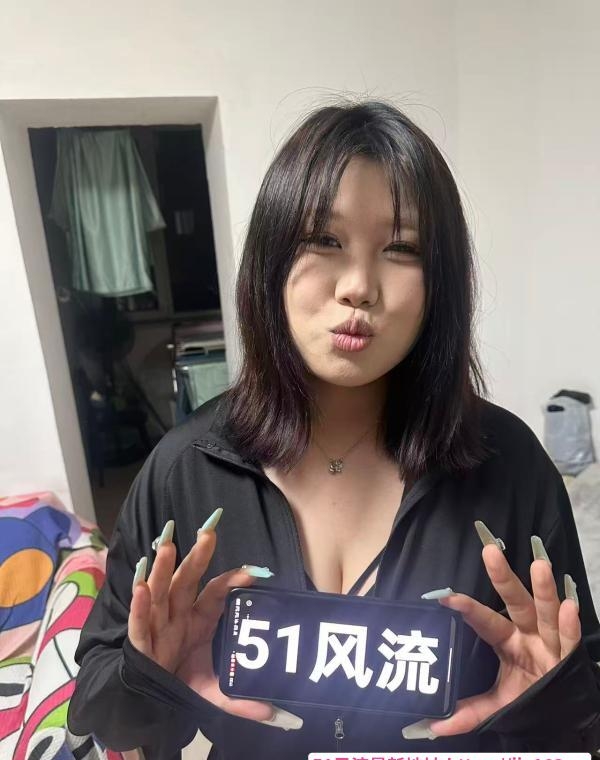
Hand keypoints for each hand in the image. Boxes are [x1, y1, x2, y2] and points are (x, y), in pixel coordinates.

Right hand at [127, 512, 301, 728]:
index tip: (253, 573)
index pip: (216, 592)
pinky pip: (139, 622)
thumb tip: (272, 712)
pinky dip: (139, 606)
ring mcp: (158, 625)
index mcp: (200, 618)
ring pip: (160, 592)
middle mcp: (178, 614)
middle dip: (197, 557)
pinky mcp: (140, 642)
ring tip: (167, 544)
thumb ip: (239, 699)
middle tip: (208, 531)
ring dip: (163, 569)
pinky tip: (140, 587)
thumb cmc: (182, 680)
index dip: (232, 581)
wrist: (151, 699)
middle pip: (187, 580)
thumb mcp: (214, 690)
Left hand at [405, 527, 580, 739]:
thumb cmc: (528, 697)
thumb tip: (435, 725)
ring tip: (540, 565)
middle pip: (515, 601)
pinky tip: (569, 606)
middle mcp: (527, 634)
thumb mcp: (498, 706)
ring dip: (544, 590)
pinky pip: (570, 639)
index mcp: (506, 641)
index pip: (483, 621)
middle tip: (490, 551)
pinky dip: (569, 624)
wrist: (564, 717)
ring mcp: (550, 642)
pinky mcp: (570, 657)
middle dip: (504, 577)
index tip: (445, 597)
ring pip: (546, 612)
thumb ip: (470, 713)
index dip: (466, 609)